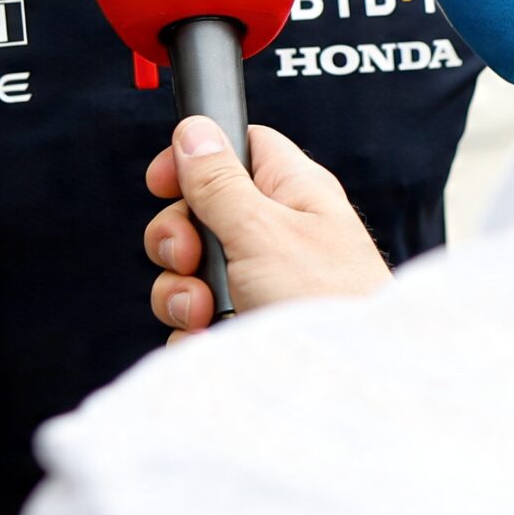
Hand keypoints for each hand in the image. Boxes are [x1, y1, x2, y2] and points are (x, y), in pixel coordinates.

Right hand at [143, 118, 391, 331]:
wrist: (351, 384)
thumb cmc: (328, 299)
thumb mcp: (263, 230)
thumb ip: (220, 182)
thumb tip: (195, 130)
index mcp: (292, 191)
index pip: (237, 148)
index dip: (194, 158)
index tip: (162, 183)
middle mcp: (277, 231)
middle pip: (199, 214)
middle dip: (178, 241)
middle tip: (192, 259)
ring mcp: (262, 280)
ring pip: (191, 273)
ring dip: (183, 294)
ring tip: (208, 311)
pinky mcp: (250, 323)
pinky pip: (199, 319)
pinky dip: (197, 332)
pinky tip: (215, 340)